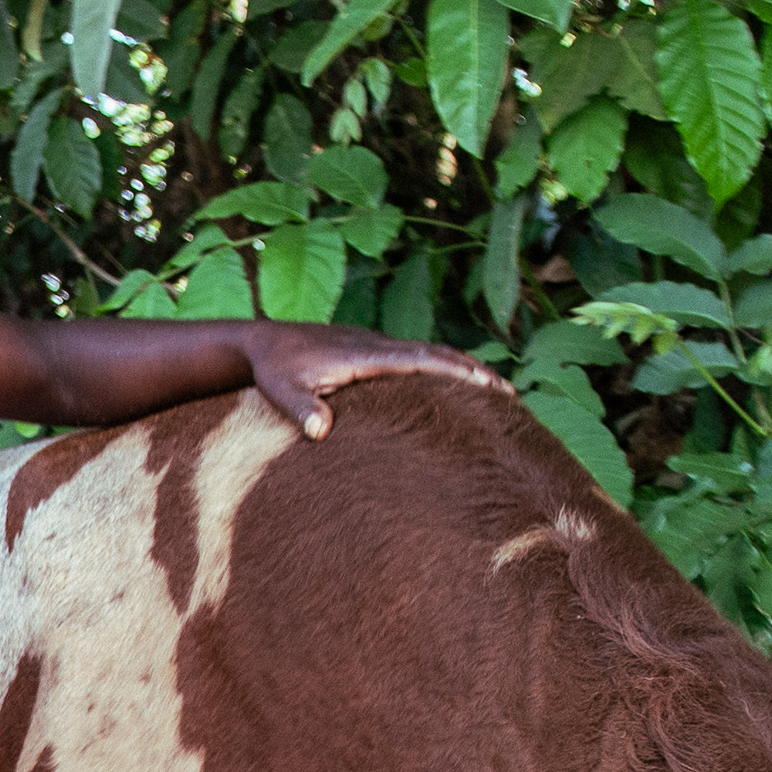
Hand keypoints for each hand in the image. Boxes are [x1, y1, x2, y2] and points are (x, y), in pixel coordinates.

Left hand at [242, 322, 511, 438]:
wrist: (261, 341)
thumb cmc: (271, 369)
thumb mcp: (280, 390)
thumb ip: (301, 409)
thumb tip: (321, 430)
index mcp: (365, 353)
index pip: (421, 360)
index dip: (455, 372)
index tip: (487, 385)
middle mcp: (378, 345)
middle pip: (437, 354)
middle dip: (474, 373)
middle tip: (511, 396)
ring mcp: (377, 347)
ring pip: (431, 355)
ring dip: (464, 370)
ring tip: (497, 394)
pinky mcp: (372, 353)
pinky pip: (417, 360)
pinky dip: (443, 370)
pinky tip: (454, 389)